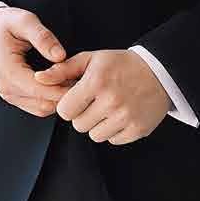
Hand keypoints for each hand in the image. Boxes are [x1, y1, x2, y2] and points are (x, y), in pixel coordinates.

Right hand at [0, 5, 76, 116]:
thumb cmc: (4, 24)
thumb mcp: (23, 21)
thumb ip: (43, 37)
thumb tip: (61, 56)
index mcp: (8, 72)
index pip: (42, 91)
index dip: (65, 87)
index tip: (82, 77)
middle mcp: (7, 89)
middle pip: (45, 104)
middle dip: (65, 94)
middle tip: (82, 77)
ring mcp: (9, 96)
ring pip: (43, 109)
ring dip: (59, 98)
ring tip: (73, 79)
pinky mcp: (15, 98)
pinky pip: (38, 107)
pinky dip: (52, 99)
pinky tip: (61, 83)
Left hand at [50, 49, 169, 143]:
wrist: (161, 72)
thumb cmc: (120, 65)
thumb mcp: (91, 60)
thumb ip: (62, 70)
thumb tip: (38, 79)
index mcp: (96, 82)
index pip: (65, 110)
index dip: (69, 105)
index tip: (78, 98)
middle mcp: (111, 100)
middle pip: (78, 125)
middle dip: (83, 115)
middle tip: (95, 103)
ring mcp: (126, 117)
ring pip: (95, 135)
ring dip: (98, 125)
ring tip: (109, 109)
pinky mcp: (138, 129)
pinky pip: (113, 140)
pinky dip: (115, 131)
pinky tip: (121, 115)